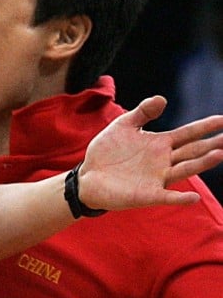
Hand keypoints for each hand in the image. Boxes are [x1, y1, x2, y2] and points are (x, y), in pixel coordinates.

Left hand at [78, 95, 222, 210]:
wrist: (88, 176)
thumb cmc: (107, 151)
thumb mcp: (122, 126)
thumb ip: (142, 113)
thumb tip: (162, 99)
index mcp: (160, 143)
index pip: (188, 133)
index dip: (206, 126)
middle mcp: (164, 161)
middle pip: (193, 151)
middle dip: (212, 144)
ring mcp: (157, 178)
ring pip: (185, 169)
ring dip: (202, 164)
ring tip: (219, 155)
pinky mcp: (147, 195)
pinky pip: (167, 196)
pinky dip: (179, 198)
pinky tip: (193, 198)